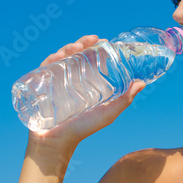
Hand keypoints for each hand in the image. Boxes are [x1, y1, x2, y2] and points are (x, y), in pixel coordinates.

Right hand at [30, 35, 144, 151]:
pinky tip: (59, 56)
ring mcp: (55, 79)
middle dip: (83, 43)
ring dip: (69, 47)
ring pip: (61, 56)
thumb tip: (142, 83)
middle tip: (92, 40)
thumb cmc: (83, 129)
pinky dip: (51, 58)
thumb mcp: (107, 112)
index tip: (104, 41)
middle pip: (76, 53)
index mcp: (85, 80)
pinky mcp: (40, 84)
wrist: (56, 143)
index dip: (96, 47)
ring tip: (77, 46)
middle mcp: (70, 76)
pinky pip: (44, 66)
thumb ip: (124, 99)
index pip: (90, 57)